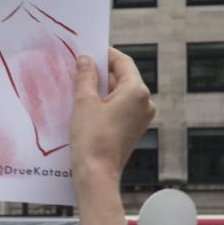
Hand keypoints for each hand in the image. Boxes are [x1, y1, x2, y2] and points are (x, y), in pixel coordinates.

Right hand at [69, 49, 153, 184]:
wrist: (97, 173)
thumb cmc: (91, 138)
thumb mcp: (84, 102)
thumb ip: (86, 77)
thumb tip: (86, 60)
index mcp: (137, 91)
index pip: (122, 62)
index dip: (104, 54)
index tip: (88, 51)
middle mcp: (145, 102)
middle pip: (123, 77)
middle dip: (101, 73)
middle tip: (78, 70)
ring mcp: (141, 117)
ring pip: (120, 93)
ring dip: (101, 89)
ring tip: (78, 89)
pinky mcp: (133, 129)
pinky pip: (120, 108)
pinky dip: (105, 104)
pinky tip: (86, 107)